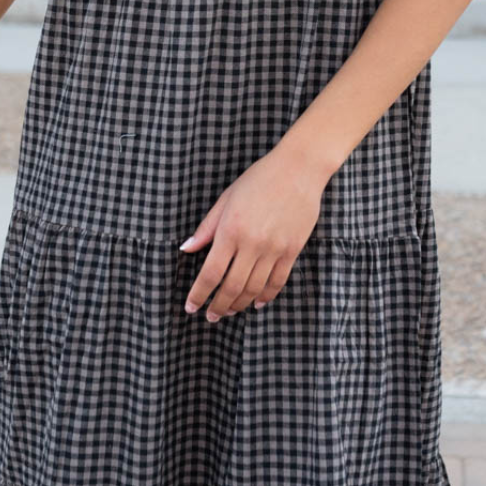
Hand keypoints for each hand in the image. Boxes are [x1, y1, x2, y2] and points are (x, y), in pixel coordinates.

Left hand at [181, 145, 328, 320]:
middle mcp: (252, 244)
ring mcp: (274, 249)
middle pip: (232, 288)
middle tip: (211, 316)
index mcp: (231, 230)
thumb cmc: (259, 180)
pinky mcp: (292, 250)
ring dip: (240, 305)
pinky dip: (266, 296)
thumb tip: (186, 248)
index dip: (199, 295)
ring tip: (230, 311)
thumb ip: (206, 228)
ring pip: (254, 289)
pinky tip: (257, 302)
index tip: (191, 307)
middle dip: (218, 306)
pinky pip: (277, 281)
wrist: (298, 169)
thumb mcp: (226, 199)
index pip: (210, 273)